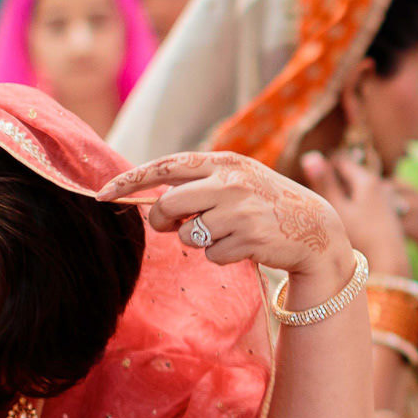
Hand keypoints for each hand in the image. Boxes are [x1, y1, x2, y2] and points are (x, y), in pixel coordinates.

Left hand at [97, 151, 352, 285]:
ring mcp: (241, 211)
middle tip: (171, 226)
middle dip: (162, 222)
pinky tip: (246, 245)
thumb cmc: (268, 203)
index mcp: (224, 162)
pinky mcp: (249, 239)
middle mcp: (231, 183)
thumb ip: (199, 183)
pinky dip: (223, 255)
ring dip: (200, 240)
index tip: (102, 193)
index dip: (129, 181)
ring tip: (229, 233)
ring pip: (188, 234)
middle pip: (168, 206)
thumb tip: (151, 201)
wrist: (316, 227)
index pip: (165, 167)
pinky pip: (212, 254)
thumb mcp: (238, 179)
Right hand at [301, 153, 411, 276]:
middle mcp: (380, 185)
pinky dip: (353, 208)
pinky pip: (365, 203)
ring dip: (343, 197)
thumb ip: (324, 183)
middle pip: (350, 175)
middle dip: (333, 183)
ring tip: (331, 214)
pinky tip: (347, 225)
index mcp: (367, 179)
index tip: (309, 183)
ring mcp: (386, 200)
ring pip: (357, 190)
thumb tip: (310, 155)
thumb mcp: (337, 208)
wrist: (390, 264)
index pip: (340, 160)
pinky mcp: (387, 215)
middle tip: (318, 201)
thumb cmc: (361, 236)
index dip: (322, 168)